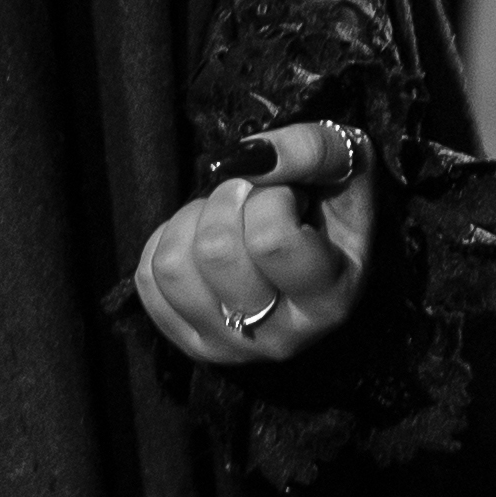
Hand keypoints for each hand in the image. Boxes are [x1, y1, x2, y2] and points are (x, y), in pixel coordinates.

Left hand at [131, 120, 377, 367]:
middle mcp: (284, 337)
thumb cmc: (331, 203)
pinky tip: (203, 241)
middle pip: (216, 253)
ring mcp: (233, 346)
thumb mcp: (346, 165)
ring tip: (226, 219)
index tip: (287, 196)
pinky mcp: (191, 340)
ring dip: (193, 221)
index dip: (270, 198)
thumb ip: (312, 151)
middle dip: (226, 201)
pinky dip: (169, 241)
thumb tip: (253, 159)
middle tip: (249, 200)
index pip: (271, 242)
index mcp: (331, 300)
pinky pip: (149, 278)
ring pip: (175, 267)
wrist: (315, 246)